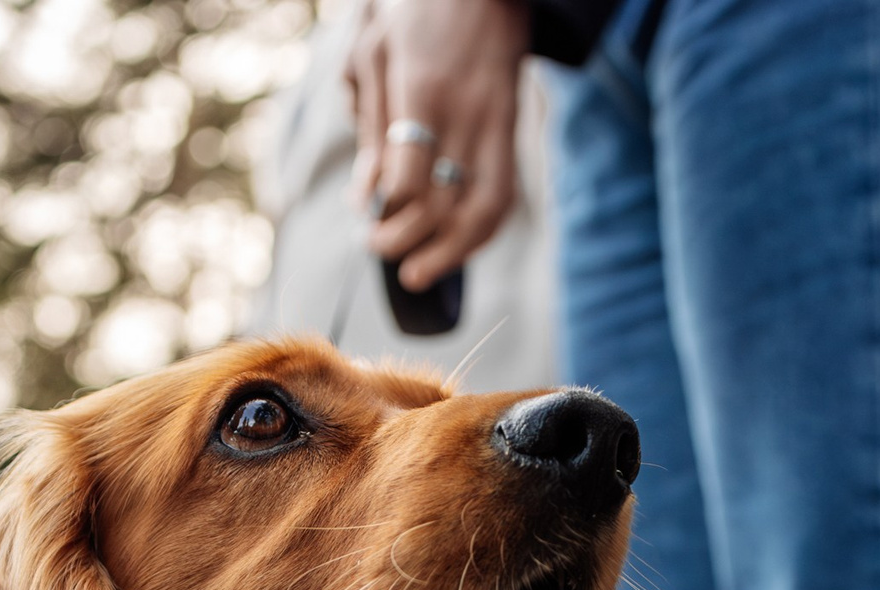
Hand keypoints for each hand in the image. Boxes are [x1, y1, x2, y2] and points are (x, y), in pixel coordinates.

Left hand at [346, 0, 529, 290]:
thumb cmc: (421, 14)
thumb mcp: (377, 53)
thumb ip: (371, 125)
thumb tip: (366, 198)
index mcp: (426, 90)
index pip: (410, 176)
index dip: (390, 212)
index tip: (369, 224)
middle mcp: (468, 113)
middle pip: (444, 202)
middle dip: (410, 241)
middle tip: (381, 250)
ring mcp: (497, 125)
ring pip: (485, 209)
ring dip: (452, 253)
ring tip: (419, 274)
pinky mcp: (513, 132)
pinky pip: (505, 196)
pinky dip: (482, 234)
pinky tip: (456, 249)